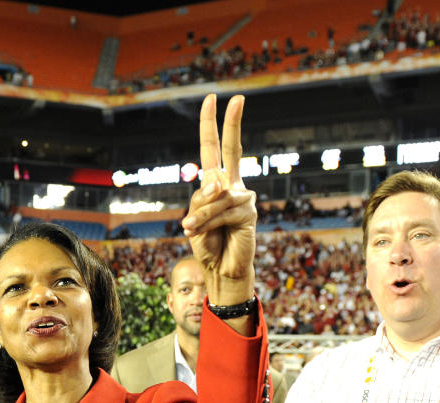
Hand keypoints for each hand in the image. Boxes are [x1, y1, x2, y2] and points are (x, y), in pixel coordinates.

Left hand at [182, 94, 256, 298]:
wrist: (220, 268)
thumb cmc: (207, 242)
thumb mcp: (194, 219)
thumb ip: (203, 199)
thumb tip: (220, 183)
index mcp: (215, 182)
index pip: (213, 149)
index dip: (210, 125)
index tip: (212, 99)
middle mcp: (232, 185)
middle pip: (233, 148)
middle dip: (233, 123)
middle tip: (239, 97)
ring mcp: (243, 196)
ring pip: (216, 196)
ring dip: (200, 216)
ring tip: (191, 230)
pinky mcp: (248, 211)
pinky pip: (223, 210)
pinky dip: (209, 222)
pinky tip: (206, 233)